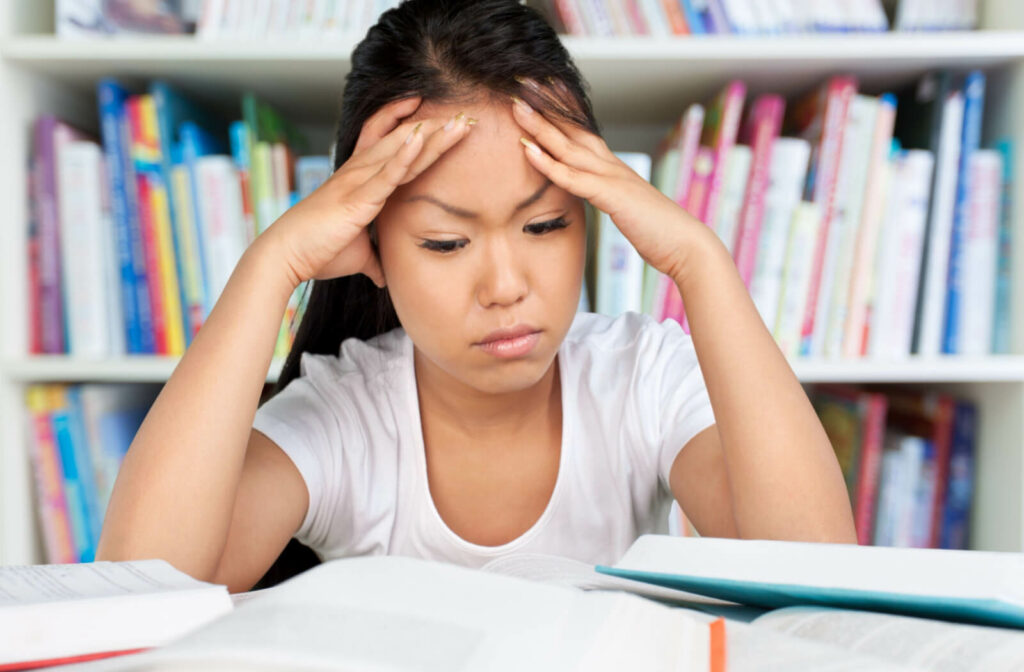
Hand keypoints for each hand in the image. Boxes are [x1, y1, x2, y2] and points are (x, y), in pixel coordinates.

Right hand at [264, 97, 474, 287]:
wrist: (286, 257)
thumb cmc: (318, 252)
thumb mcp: (356, 255)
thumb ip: (373, 260)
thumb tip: (383, 276)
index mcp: (359, 179)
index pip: (385, 139)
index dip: (407, 121)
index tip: (435, 111)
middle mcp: (359, 172)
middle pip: (403, 139)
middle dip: (435, 126)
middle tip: (466, 114)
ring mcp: (358, 182)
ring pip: (400, 150)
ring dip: (432, 135)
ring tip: (459, 120)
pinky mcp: (357, 199)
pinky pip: (386, 174)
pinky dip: (405, 156)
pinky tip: (423, 138)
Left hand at [510, 85, 700, 281]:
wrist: (686, 245)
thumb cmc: (658, 232)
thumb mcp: (627, 210)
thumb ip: (609, 198)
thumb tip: (597, 197)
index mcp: (615, 169)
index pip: (583, 133)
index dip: (561, 112)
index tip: (540, 91)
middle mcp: (612, 166)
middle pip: (573, 130)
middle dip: (546, 107)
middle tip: (520, 83)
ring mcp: (613, 178)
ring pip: (569, 147)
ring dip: (540, 126)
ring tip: (516, 106)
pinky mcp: (612, 195)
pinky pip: (573, 177)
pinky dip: (548, 163)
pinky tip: (527, 149)